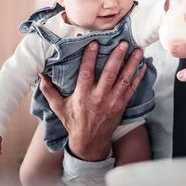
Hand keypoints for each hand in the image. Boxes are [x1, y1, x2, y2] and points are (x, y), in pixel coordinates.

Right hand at [39, 41, 146, 161]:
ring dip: (132, 64)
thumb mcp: (59, 107)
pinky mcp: (122, 104)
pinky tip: (143, 64)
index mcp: (83, 96)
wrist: (90, 142)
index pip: (86, 73)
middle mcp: (99, 97)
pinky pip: (133, 89)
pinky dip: (139, 76)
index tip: (93, 43)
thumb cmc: (73, 122)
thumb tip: (41, 75)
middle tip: (124, 43)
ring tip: (138, 49)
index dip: (89, 58)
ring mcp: (113, 101)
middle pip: (109, 74)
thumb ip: (49, 91)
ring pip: (124, 79)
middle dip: (117, 58)